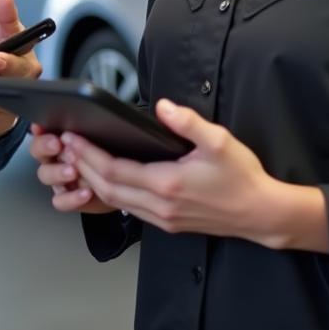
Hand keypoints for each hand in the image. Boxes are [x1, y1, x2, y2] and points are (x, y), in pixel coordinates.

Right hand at [29, 124, 115, 214]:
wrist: (122, 181)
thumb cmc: (111, 152)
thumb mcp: (101, 134)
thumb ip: (88, 127)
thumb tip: (84, 115)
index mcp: (60, 138)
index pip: (41, 129)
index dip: (38, 128)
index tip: (41, 127)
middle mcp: (55, 158)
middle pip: (38, 151)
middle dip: (45, 146)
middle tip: (57, 145)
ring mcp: (60, 179)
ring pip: (45, 175)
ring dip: (57, 172)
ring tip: (72, 171)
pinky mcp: (68, 198)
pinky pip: (60, 201)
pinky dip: (71, 198)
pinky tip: (86, 192)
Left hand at [61, 99, 328, 250]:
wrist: (262, 213)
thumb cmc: (242, 177)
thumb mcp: (219, 141)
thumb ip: (188, 122)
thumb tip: (163, 106)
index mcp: (168, 184)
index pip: (115, 171)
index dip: (90, 155)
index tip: (73, 139)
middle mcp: (160, 206)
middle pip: (108, 188)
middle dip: (84, 167)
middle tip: (66, 147)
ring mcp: (163, 218)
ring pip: (117, 202)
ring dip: (94, 182)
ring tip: (79, 160)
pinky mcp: (169, 223)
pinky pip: (130, 209)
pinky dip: (112, 194)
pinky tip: (107, 180)